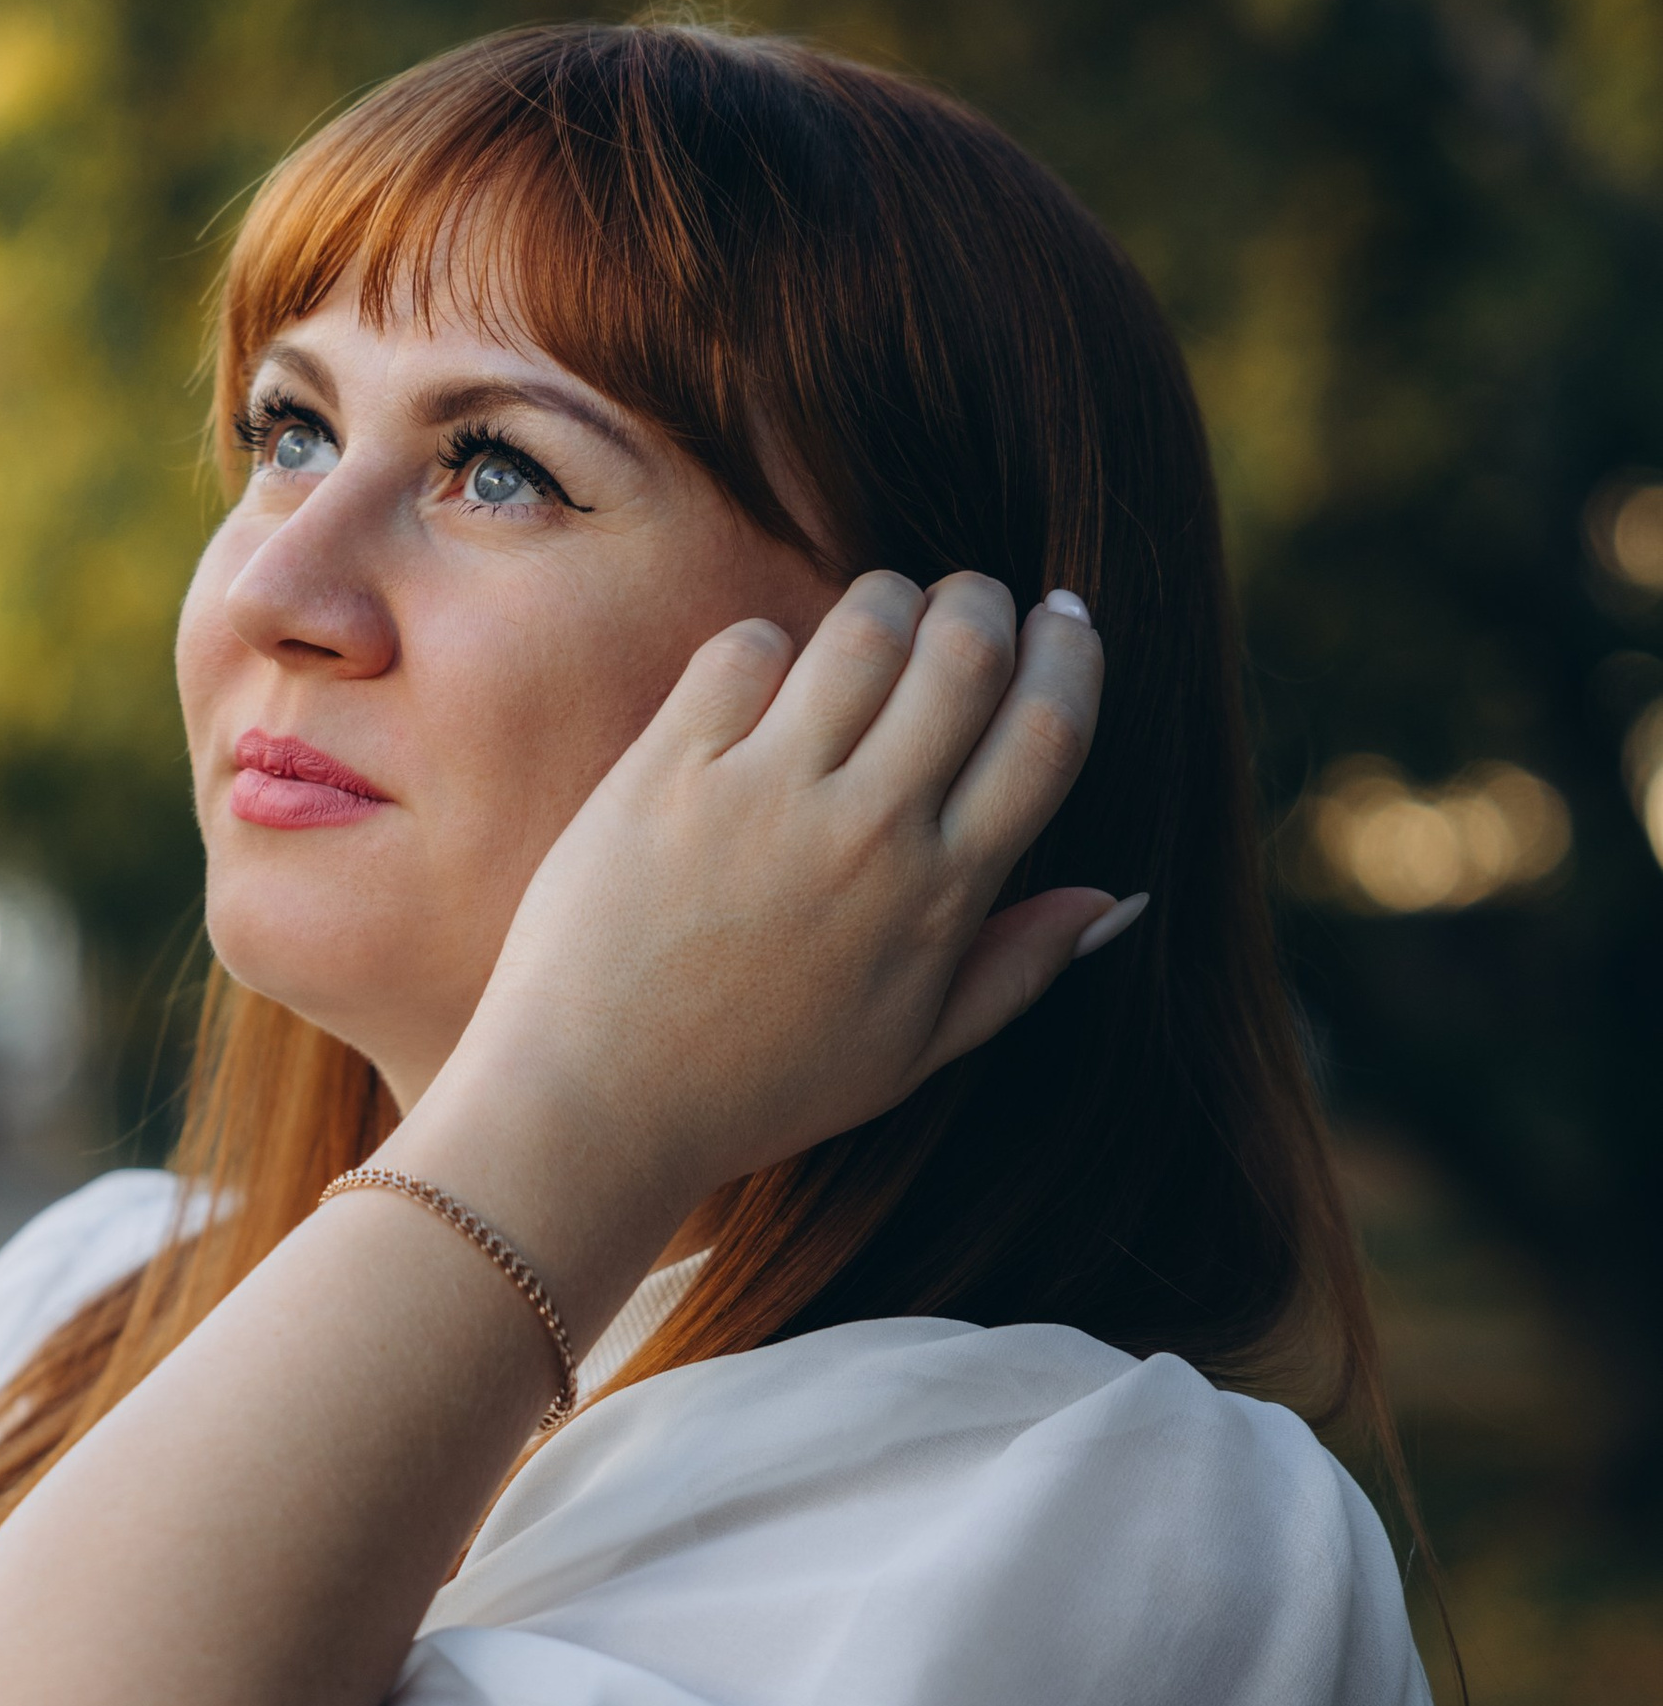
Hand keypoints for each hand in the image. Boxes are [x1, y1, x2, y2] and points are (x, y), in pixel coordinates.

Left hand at [432, 573, 1111, 1236]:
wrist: (593, 1106)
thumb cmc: (754, 1087)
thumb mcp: (907, 1055)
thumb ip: (1015, 971)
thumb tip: (1112, 899)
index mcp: (938, 898)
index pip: (1047, 734)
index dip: (1072, 655)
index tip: (1066, 620)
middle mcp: (865, 831)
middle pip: (968, 652)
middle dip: (985, 600)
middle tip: (972, 600)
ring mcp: (765, 792)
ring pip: (866, 628)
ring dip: (889, 600)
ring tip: (883, 617)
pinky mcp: (670, 767)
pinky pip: (746, 648)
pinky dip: (768, 641)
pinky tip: (765, 675)